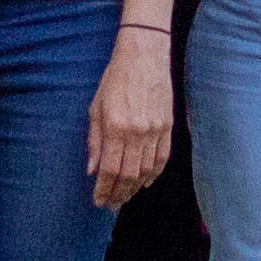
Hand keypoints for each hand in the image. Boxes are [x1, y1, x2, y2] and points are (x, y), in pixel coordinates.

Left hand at [90, 32, 178, 205]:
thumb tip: (92, 170)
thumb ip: (94, 141)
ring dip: (135, 188)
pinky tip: (145, 182)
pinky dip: (154, 174)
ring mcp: (155, 130)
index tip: (98, 201)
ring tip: (125, 197)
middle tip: (111, 204)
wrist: (144, 56)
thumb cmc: (115, 79)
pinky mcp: (168, 126)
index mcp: (116, 127)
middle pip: (129, 175)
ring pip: (146, 171)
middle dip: (118, 194)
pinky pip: (162, 158)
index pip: (109, 170)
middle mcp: (137, 132)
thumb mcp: (96, 107)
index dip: (103, 190)